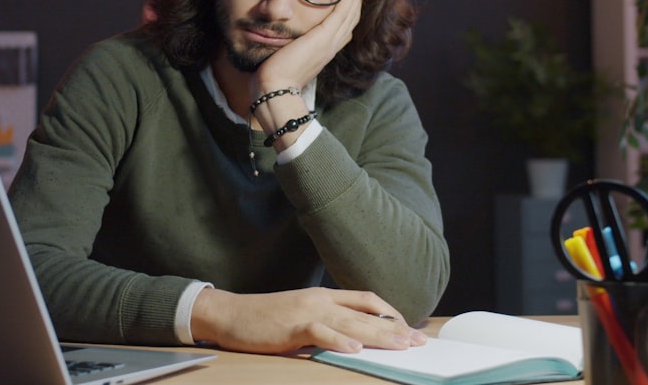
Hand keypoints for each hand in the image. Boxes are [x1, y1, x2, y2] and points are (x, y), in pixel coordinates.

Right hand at [189, 286, 426, 353]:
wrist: (230, 313)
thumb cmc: (264, 319)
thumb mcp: (300, 316)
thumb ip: (326, 323)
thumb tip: (353, 339)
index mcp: (324, 297)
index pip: (366, 301)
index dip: (391, 314)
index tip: (408, 328)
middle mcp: (320, 300)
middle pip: (366, 313)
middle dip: (395, 328)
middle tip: (417, 341)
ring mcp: (307, 311)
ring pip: (350, 322)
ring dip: (378, 335)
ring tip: (401, 345)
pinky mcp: (292, 325)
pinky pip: (320, 332)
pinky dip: (338, 341)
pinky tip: (355, 350)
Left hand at [251, 0, 365, 96]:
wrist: (274, 89)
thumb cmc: (274, 78)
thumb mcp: (285, 58)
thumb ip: (289, 47)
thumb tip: (281, 40)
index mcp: (324, 51)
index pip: (343, 27)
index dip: (349, 10)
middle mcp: (331, 46)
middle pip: (352, 18)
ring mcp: (330, 42)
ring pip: (351, 12)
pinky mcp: (324, 37)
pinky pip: (344, 11)